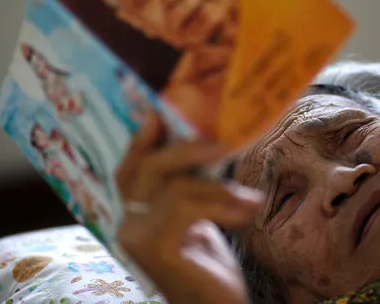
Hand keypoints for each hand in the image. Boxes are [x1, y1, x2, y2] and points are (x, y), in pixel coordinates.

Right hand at [117, 141, 262, 303]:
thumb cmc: (209, 265)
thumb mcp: (198, 216)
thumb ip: (189, 186)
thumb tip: (205, 141)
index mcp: (135, 214)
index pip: (128, 169)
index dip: (141, 140)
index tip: (158, 113)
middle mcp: (128, 224)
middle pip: (148, 168)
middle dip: (187, 149)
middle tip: (223, 145)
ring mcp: (138, 238)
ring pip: (176, 188)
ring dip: (220, 189)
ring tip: (251, 200)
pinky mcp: (156, 249)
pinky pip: (187, 208)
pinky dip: (223, 205)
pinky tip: (248, 214)